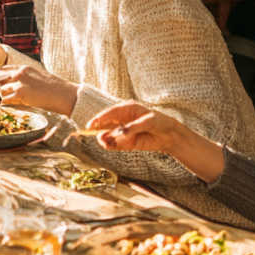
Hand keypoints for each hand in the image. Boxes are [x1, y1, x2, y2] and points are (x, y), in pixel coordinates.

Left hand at [0, 64, 78, 116]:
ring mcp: (20, 83)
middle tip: (0, 91)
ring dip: (3, 95)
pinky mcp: (21, 94)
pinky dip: (6, 102)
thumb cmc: (54, 87)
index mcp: (25, 67)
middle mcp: (20, 73)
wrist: (63, 94)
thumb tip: (19, 82)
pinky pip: (6, 99)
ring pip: (1, 89)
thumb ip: (27, 76)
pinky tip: (10, 104)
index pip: (4, 68)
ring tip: (8, 99)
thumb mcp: (38, 75)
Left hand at [84, 102, 225, 182]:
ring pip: (121, 117)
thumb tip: (101, 140)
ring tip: (114, 138)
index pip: (105, 116)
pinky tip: (124, 134)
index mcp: (121, 114)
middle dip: (100, 121)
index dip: (95, 120)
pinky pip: (135, 124)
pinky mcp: (149, 118)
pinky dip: (129, 130)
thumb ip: (115, 142)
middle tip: (91, 128)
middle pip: (109, 113)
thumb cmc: (146, 138)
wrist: (167, 138)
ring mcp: (138, 112)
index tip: (87, 126)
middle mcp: (127, 111)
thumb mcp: (127, 143)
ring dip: (114, 129)